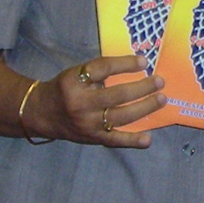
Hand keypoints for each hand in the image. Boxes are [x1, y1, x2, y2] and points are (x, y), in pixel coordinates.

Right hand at [32, 56, 165, 148]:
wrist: (41, 114)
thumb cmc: (65, 89)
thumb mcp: (75, 74)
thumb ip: (99, 71)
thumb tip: (136, 66)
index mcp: (74, 82)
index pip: (103, 69)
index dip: (125, 64)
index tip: (144, 61)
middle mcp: (80, 104)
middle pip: (117, 95)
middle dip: (142, 87)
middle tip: (160, 81)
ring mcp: (87, 124)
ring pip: (121, 116)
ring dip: (145, 108)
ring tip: (161, 99)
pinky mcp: (92, 138)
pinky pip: (115, 140)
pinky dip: (132, 141)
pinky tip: (148, 139)